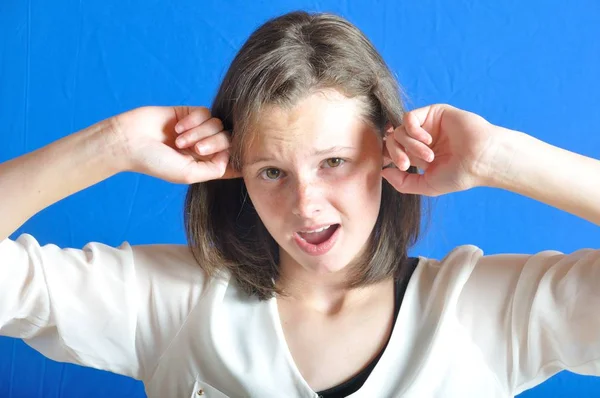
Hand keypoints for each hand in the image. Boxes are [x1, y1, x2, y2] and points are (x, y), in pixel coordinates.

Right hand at [112, 106, 239, 183]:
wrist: (129, 141)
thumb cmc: (156, 162)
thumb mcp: (188, 174)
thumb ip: (215, 169)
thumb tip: (231, 154)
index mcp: (206, 165)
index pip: (233, 161)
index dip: (239, 158)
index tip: (239, 159)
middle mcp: (204, 147)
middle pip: (229, 140)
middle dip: (215, 143)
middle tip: (196, 149)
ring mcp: (198, 129)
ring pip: (218, 124)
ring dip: (200, 132)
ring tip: (179, 140)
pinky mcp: (189, 113)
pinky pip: (206, 112)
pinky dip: (194, 121)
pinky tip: (177, 128)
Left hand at [382, 104, 497, 196]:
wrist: (480, 161)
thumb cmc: (458, 175)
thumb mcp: (426, 185)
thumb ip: (402, 182)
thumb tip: (383, 171)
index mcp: (418, 154)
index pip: (392, 151)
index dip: (389, 158)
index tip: (400, 168)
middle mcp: (421, 138)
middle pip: (392, 140)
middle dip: (396, 153)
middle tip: (406, 165)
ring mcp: (427, 125)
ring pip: (399, 130)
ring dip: (409, 145)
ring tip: (428, 156)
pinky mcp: (433, 113)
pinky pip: (409, 117)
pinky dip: (413, 131)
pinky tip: (427, 140)